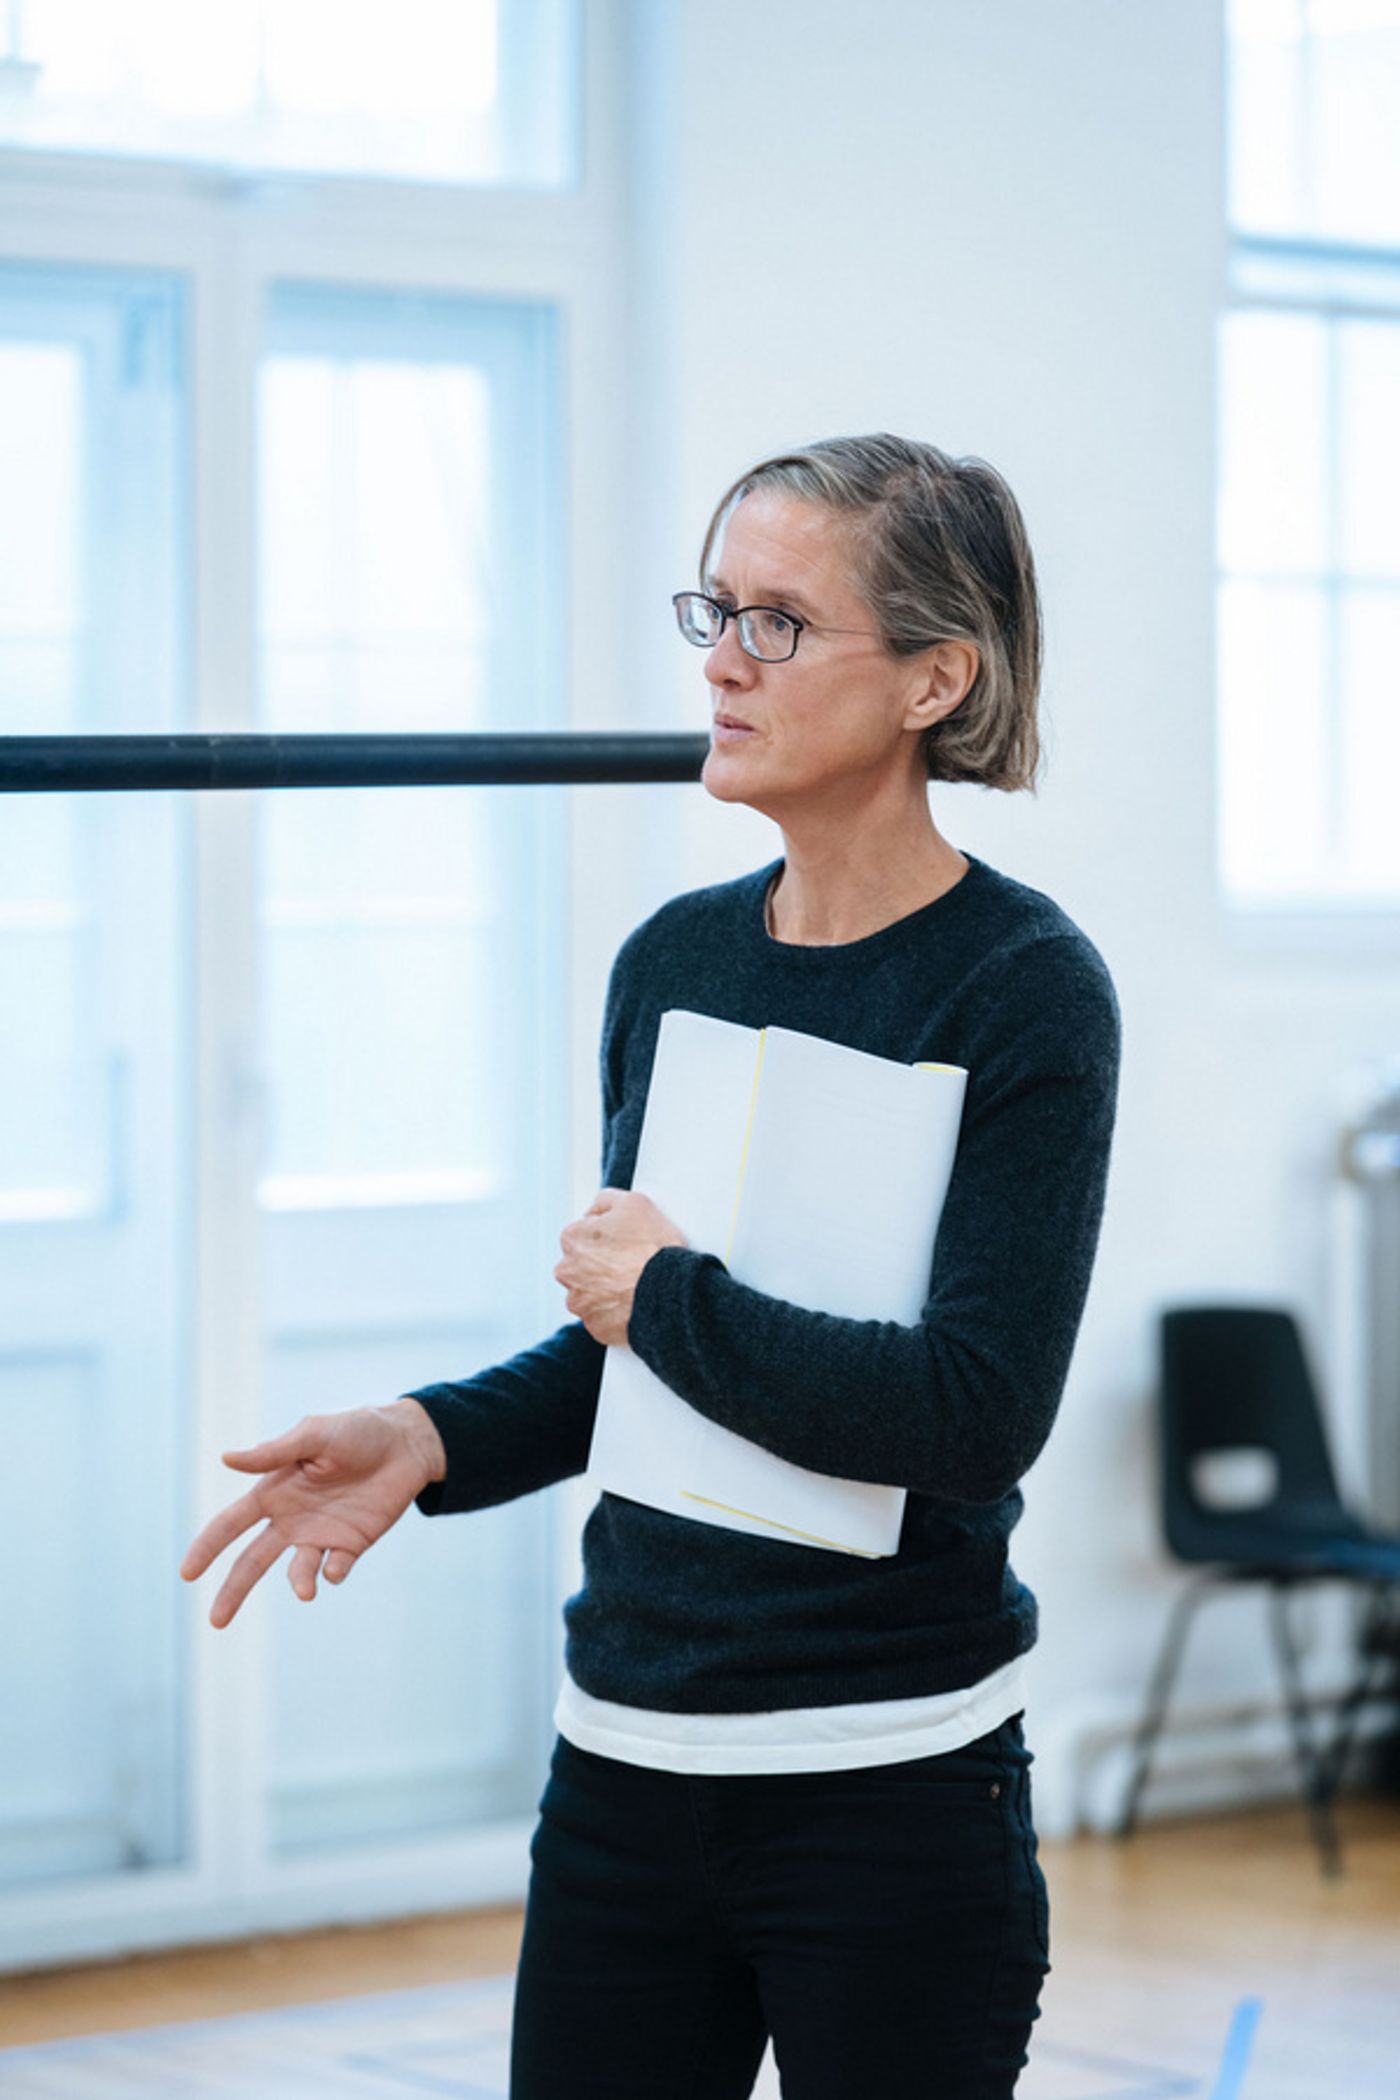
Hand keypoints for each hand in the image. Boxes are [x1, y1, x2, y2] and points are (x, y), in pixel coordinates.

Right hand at [179, 1399, 446, 1628]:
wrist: (406, 1444)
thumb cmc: (356, 1431)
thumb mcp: (315, 1434)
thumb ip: (274, 1451)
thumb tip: (226, 1458)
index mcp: (274, 1491)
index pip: (230, 1524)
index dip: (207, 1547)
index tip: (187, 1574)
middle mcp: (291, 1519)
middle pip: (252, 1561)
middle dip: (233, 1590)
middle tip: (216, 1621)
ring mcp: (320, 1534)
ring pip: (295, 1571)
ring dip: (297, 1582)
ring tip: (304, 1590)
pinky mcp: (351, 1544)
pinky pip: (334, 1569)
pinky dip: (332, 1573)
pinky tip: (336, 1566)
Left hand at [554, 1187, 688, 1347]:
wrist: (671, 1290)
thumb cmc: (653, 1245)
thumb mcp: (634, 1202)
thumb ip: (604, 1200)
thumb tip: (591, 1212)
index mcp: (572, 1238)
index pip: (583, 1234)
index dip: (608, 1237)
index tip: (626, 1243)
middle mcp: (567, 1271)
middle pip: (582, 1265)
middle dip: (601, 1265)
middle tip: (630, 1264)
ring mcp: (579, 1302)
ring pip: (589, 1293)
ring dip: (606, 1290)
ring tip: (634, 1286)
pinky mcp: (594, 1326)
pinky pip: (602, 1318)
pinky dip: (615, 1313)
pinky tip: (634, 1304)